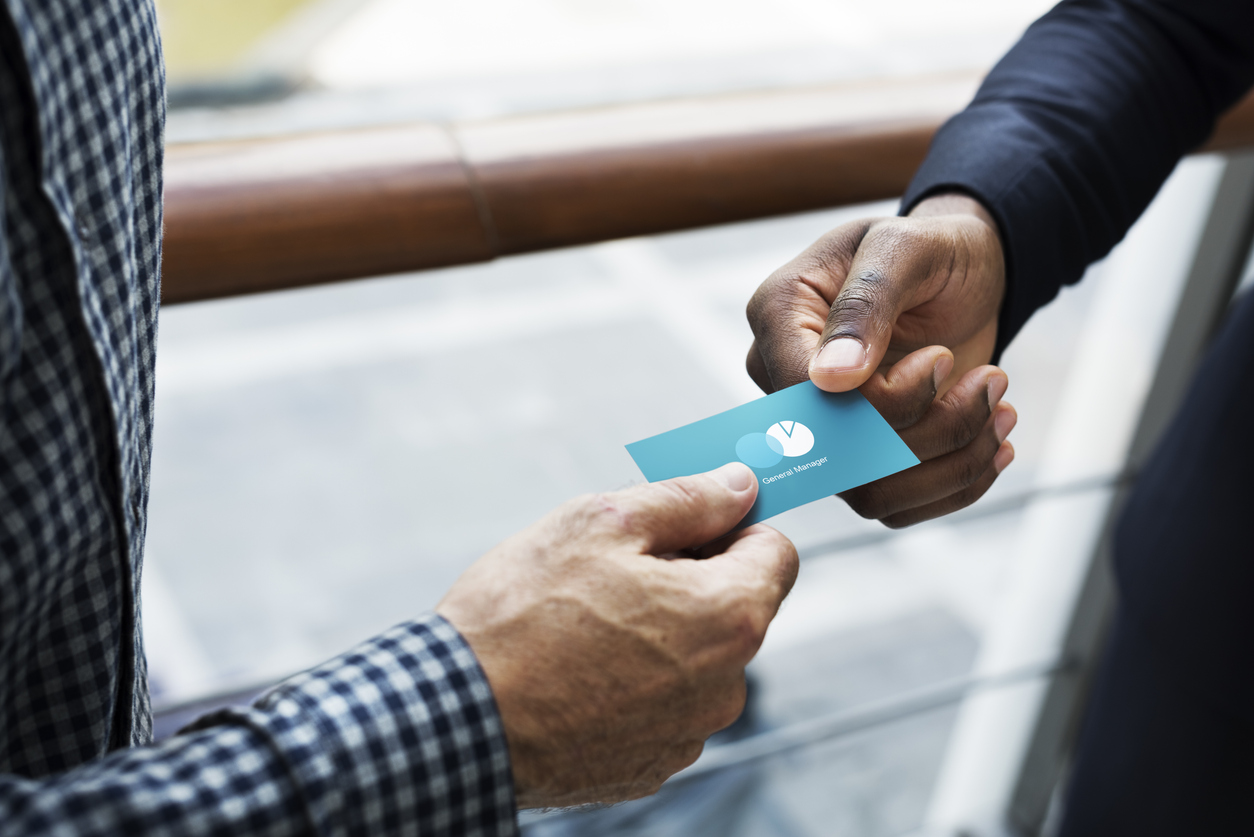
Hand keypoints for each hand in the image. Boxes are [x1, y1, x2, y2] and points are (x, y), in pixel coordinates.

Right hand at [436, 463, 797, 808]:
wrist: (454, 717)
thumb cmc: (522, 614)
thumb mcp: (603, 522)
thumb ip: (687, 498)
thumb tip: (740, 485)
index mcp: (728, 617)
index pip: (775, 551)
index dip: (731, 525)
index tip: (688, 521)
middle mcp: (725, 686)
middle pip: (732, 607)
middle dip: (687, 579)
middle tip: (613, 569)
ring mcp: (687, 734)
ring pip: (694, 658)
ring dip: (658, 633)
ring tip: (583, 624)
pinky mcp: (648, 766)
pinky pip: (660, 705)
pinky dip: (632, 682)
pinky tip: (577, 670)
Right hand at [745, 193, 1015, 526]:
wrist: (962, 274)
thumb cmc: (931, 250)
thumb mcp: (905, 248)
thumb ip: (866, 302)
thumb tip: (831, 380)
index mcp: (777, 316)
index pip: (807, 397)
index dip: (881, 401)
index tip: (943, 359)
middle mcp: (785, 381)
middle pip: (839, 454)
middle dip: (932, 430)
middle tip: (994, 382)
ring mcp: (821, 427)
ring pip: (869, 492)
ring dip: (953, 462)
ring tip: (1002, 409)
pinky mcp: (860, 459)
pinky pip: (895, 507)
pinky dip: (956, 485)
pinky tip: (994, 443)